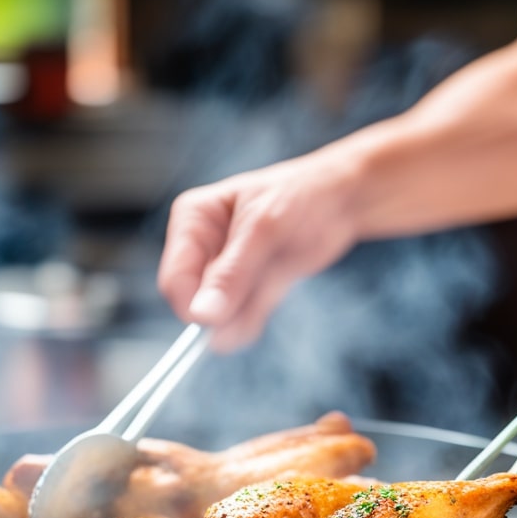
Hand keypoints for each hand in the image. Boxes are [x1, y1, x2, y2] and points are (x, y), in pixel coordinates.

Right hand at [157, 149, 362, 350]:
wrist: (342, 200)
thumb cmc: (302, 196)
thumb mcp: (265, 229)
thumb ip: (233, 273)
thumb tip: (202, 316)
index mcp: (194, 219)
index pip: (175, 278)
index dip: (192, 305)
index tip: (219, 320)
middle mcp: (203, 247)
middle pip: (194, 301)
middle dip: (223, 311)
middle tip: (260, 291)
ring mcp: (225, 272)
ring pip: (220, 316)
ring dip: (243, 317)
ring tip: (275, 279)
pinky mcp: (249, 290)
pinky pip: (242, 320)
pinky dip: (254, 321)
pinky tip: (275, 289)